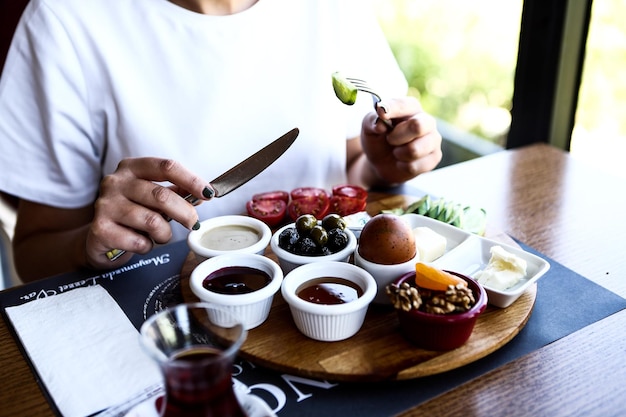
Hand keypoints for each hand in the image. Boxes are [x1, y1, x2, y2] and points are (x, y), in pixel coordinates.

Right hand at [87, 157, 212, 266]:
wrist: (99, 237)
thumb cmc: (131, 212)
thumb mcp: (153, 197)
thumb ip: (177, 192)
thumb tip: (204, 194)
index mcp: (132, 167)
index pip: (167, 167)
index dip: (191, 180)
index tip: (208, 193)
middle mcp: (116, 182)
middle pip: (162, 196)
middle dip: (185, 213)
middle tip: (193, 223)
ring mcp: (105, 205)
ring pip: (152, 221)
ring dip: (165, 234)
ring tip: (161, 235)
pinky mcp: (101, 229)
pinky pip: (138, 242)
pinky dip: (147, 246)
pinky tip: (141, 243)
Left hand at [360, 96, 441, 184]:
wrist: (381, 162)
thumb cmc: (378, 139)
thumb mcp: (368, 127)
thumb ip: (371, 121)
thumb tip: (380, 124)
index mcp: (411, 108)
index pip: (405, 105)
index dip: (392, 109)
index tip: (381, 112)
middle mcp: (426, 121)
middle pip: (417, 126)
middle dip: (396, 136)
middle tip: (389, 140)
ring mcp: (433, 139)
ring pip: (415, 150)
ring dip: (399, 154)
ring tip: (396, 152)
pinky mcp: (434, 157)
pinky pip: (415, 166)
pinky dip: (402, 166)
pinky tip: (402, 162)